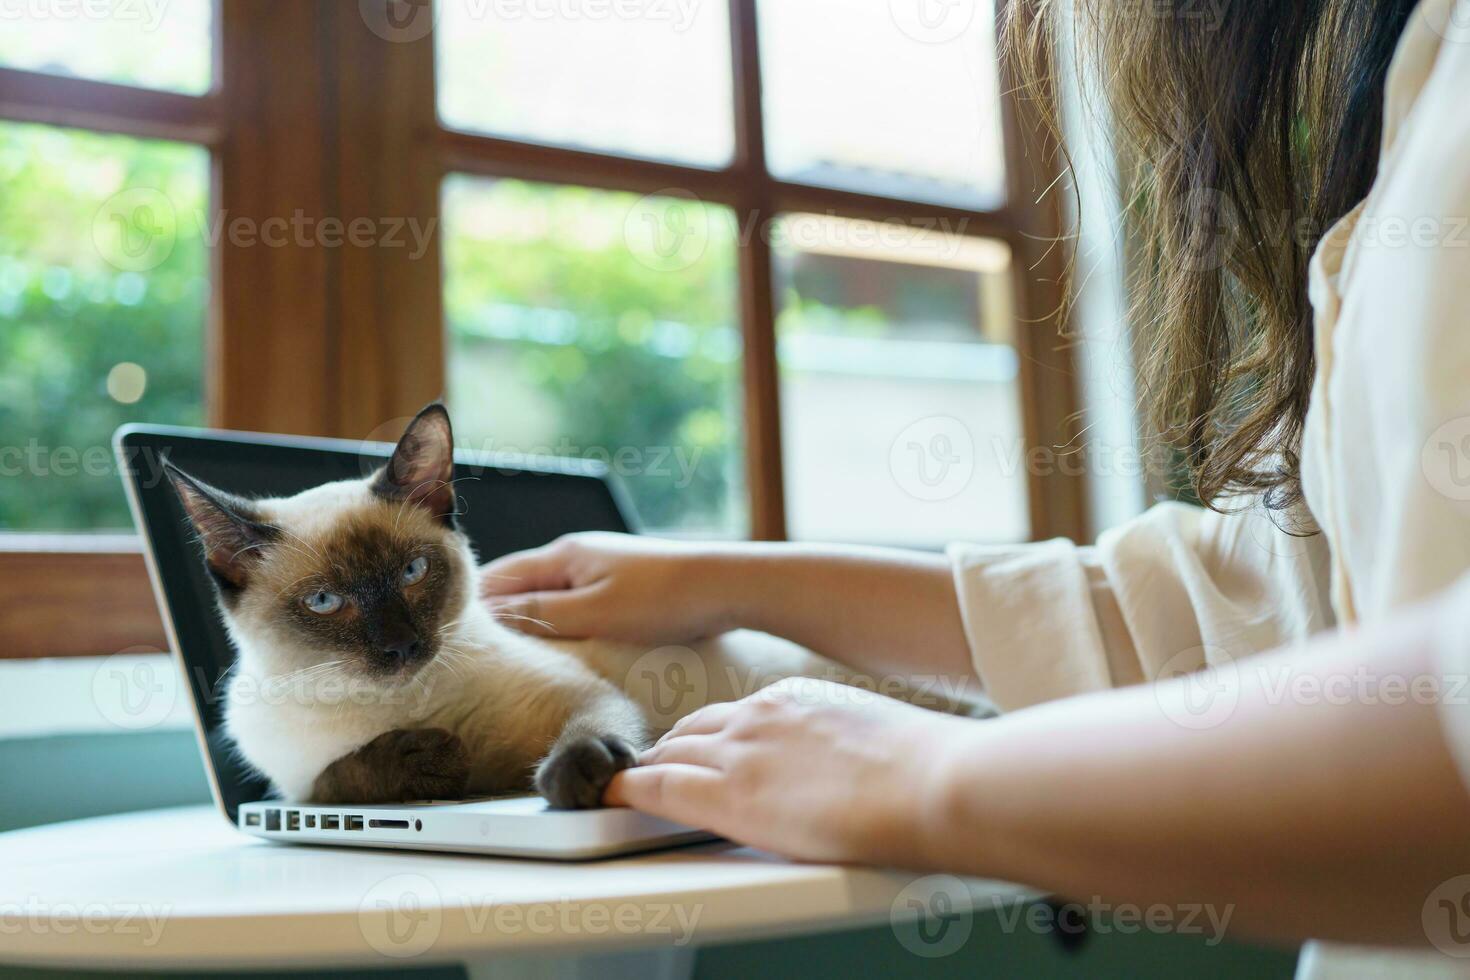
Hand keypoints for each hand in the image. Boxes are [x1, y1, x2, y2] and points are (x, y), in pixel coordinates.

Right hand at [480, 532, 737, 643]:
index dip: (473, 604)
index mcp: (564, 554)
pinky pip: (578, 602)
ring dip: (531, 620)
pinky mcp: (624, 586)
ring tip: (511, 656)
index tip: (451, 635)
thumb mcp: (594, 612)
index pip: (499, 576)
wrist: (726, 585)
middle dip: (499, 615)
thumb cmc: (663, 598)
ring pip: (551, 594)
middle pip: (522, 584)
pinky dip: (562, 621)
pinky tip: (562, 645)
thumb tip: (494, 615)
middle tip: (475, 654)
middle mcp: (579, 554)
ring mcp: (603, 568)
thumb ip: (541, 613)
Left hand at [605, 678, 963, 866]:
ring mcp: (740, 753)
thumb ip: (844, 747)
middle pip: (690, 730)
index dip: (705, 737)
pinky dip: (627, 792)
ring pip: (668, 755)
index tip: (695, 751)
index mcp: (794, 698)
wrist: (932, 781)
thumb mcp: (875, 736)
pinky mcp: (729, 796)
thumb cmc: (924, 767)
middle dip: (669, 751)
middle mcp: (758, 716)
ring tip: (623, 787)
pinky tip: (607, 798)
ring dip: (645, 771)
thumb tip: (853, 768)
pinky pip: (657, 788)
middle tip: (650, 771)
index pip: (730, 715)